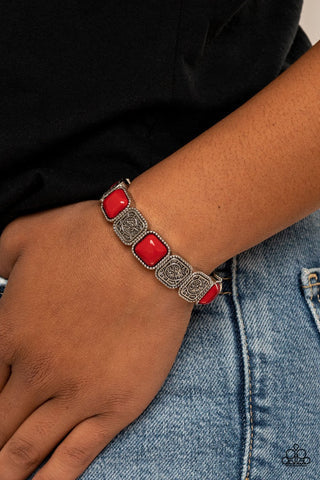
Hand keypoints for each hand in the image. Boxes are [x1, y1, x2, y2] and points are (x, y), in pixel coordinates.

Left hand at [0, 199, 193, 478]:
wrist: (149, 251)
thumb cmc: (87, 237)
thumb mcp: (21, 236)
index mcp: (8, 333)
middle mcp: (34, 373)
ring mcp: (74, 394)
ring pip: (25, 450)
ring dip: (7, 471)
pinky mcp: (115, 406)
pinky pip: (74, 456)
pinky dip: (52, 479)